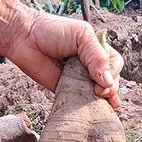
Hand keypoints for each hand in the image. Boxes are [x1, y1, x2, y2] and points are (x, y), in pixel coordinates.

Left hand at [0, 0, 122, 107]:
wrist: (25, 38)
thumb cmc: (52, 31)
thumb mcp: (81, 37)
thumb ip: (97, 57)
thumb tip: (108, 82)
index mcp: (97, 51)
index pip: (115, 65)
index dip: (114, 73)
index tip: (105, 80)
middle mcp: (91, 66)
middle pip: (111, 81)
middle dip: (110, 88)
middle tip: (101, 91)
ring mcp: (80, 80)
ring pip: (100, 94)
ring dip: (103, 100)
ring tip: (99, 100)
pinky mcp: (68, 92)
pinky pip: (82, 102)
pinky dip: (89, 107)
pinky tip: (96, 110)